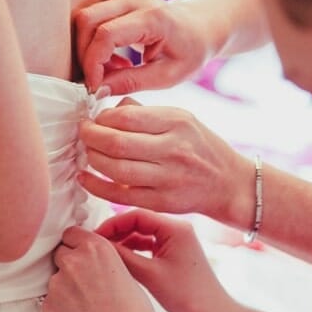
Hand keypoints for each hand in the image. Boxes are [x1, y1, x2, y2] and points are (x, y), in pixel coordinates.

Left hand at [42, 226, 159, 311]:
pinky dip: (59, 306)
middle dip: (68, 264)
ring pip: (54, 278)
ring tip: (84, 305)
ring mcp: (56, 284)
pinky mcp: (47, 305)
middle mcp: (72, 261)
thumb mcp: (126, 274)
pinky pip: (50, 300)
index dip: (75, 244)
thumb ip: (103, 261)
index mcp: (95, 248)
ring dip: (64, 287)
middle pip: (59, 254)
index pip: (70, 233)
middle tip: (84, 282)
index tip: (79, 252)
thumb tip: (93, 261)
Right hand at [74, 0, 214, 94]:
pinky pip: (89, 19)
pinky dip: (91, 42)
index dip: (93, 63)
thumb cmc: (189, 52)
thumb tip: (98, 89)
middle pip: (86, 21)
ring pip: (82, 19)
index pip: (106, 35)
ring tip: (111, 68)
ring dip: (87, 49)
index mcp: (153, 17)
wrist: (200, 27)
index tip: (95, 86)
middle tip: (100, 79)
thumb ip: (131, 82)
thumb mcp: (167, 76)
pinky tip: (111, 58)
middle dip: (84, 55)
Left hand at [78, 97, 254, 227]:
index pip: (127, 117)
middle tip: (83, 134)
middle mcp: (174, 150)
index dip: (102, 118)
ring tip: (87, 152)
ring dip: (92, 160)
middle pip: (117, 143)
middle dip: (90, 137)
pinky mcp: (160, 201)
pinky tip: (84, 177)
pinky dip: (95, 186)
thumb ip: (145, 113)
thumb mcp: (181, 119)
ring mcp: (168, 178)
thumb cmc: (197, 146)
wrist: (228, 183)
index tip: (93, 119)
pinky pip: (119, 195)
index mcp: (177, 123)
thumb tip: (108, 109)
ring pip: (116, 170)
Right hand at [95, 209, 231, 311]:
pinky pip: (148, 246)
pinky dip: (133, 251)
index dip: (112, 224)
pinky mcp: (173, 254)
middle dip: (116, 232)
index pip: (136, 215)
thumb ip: (122, 256)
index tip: (96, 236)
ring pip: (142, 234)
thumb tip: (99, 244)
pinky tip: (120, 261)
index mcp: (176, 228)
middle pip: (138, 222)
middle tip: (97, 244)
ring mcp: (176, 242)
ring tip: (106, 254)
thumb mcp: (148, 274)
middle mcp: (178, 230)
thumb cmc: (188, 296)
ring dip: (123, 242)